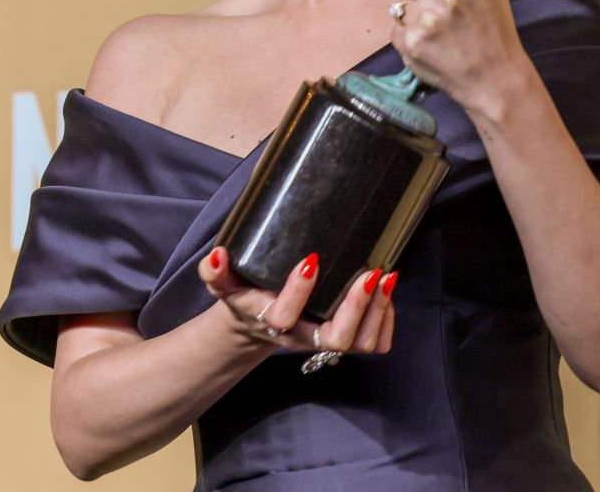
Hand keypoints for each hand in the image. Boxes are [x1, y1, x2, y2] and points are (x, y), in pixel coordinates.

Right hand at [198, 247, 394, 358]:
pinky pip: (374, 343)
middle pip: (336, 338)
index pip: (283, 316)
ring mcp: (326, 342)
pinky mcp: (345, 341)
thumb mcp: (221, 282)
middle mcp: (301, 336)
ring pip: (361, 343)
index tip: (310, 259)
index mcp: (270, 320)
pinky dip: (386, 321)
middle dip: (356, 306)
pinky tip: (385, 292)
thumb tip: (219, 255)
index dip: (297, 291)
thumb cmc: (242, 295)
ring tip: (384, 277)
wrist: (256, 323)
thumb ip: (214, 270)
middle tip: (368, 273)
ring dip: (377, 311)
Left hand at [393, 0, 529, 113]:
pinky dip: (408, 39)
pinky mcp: (412, 41)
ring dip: (414, 19)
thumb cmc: (496, 33)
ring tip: (438, 34)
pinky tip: (430, 47)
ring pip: (400, 7)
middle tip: (440, 14)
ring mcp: (426, 18)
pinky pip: (396, 30)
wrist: (496, 80)